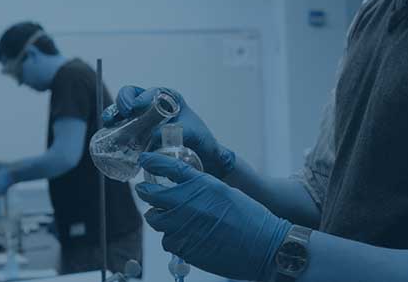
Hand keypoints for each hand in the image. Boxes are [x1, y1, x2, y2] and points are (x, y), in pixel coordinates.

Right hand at [104, 86, 236, 178]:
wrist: (204, 158)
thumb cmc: (202, 141)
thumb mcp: (194, 133)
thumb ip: (179, 131)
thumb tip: (154, 135)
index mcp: (170, 99)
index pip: (152, 92)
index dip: (141, 97)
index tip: (136, 108)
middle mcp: (154, 106)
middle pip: (132, 96)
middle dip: (123, 101)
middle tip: (123, 113)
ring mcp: (144, 119)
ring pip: (123, 111)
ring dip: (113, 114)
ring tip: (108, 123)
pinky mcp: (138, 134)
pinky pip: (122, 127)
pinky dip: (114, 130)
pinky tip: (109, 136)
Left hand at [136, 153, 289, 281]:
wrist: (263, 246)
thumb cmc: (251, 218)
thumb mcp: (226, 192)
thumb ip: (202, 188)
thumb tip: (184, 188)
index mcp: (202, 184)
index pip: (169, 167)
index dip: (153, 162)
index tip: (144, 159)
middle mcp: (188, 203)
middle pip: (152, 194)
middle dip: (146, 191)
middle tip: (145, 190)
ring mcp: (183, 226)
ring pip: (155, 219)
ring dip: (158, 216)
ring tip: (166, 216)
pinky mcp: (184, 247)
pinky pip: (167, 240)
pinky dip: (172, 237)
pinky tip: (184, 236)